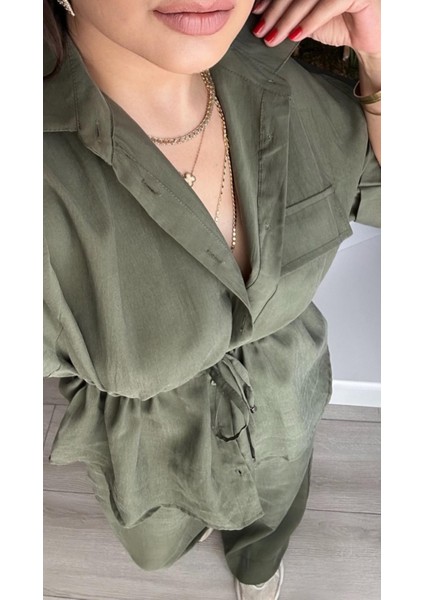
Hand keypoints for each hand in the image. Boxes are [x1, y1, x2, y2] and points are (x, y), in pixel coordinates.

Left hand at [251, 0, 380, 55]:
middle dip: (275, 11)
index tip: (256, 13)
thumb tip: (264, 15)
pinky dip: (309, 22)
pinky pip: (327, 6)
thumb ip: (293, 13)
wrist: (369, 40)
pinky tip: (295, 36)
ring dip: (288, 19)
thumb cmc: (340, 25)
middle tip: (261, 30)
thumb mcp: (309, 19)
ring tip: (274, 37)